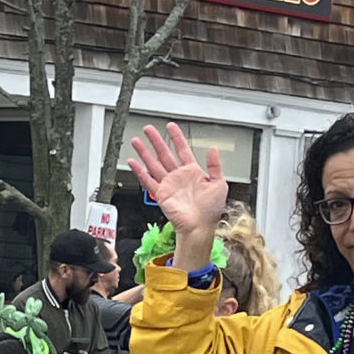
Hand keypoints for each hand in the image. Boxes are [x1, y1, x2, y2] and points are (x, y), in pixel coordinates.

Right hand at [125, 121, 228, 263]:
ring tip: (137, 141)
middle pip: (164, 153)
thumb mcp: (219, 184)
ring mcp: (168, 185)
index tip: (171, 126)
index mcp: (192, 172)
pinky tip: (133, 162)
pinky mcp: (161, 194)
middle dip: (156, 140)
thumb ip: (215, 165)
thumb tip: (213, 149)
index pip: (183, 150)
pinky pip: (148, 180)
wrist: (200, 228)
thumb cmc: (210, 211)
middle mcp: (178, 177)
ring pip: (154, 164)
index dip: (177, 137)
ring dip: (145, 152)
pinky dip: (140, 171)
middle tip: (148, 129)